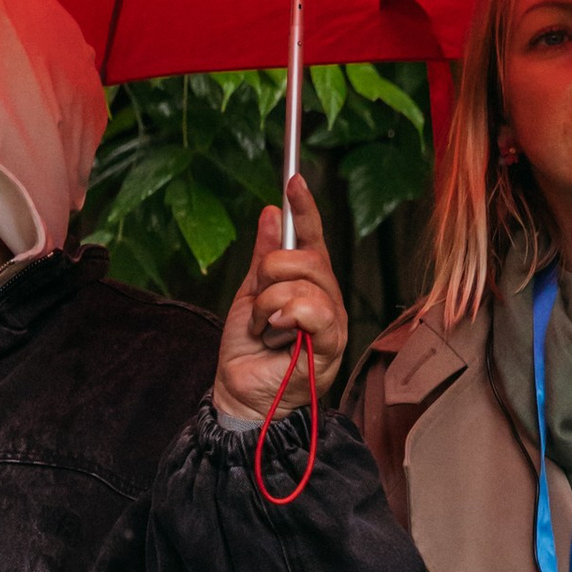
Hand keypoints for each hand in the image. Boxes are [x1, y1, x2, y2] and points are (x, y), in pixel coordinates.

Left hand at [213, 176, 348, 428]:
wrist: (239, 393)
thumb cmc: (248, 352)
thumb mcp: (249, 295)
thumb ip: (263, 256)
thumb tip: (270, 213)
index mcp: (309, 284)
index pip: (311, 238)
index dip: (304, 208)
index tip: (293, 178)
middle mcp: (326, 298)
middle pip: (305, 257)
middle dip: (270, 273)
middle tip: (260, 307)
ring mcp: (331, 321)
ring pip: (304, 283)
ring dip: (270, 305)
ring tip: (266, 329)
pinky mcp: (330, 345)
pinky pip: (314, 310)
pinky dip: (286, 316)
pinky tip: (277, 332)